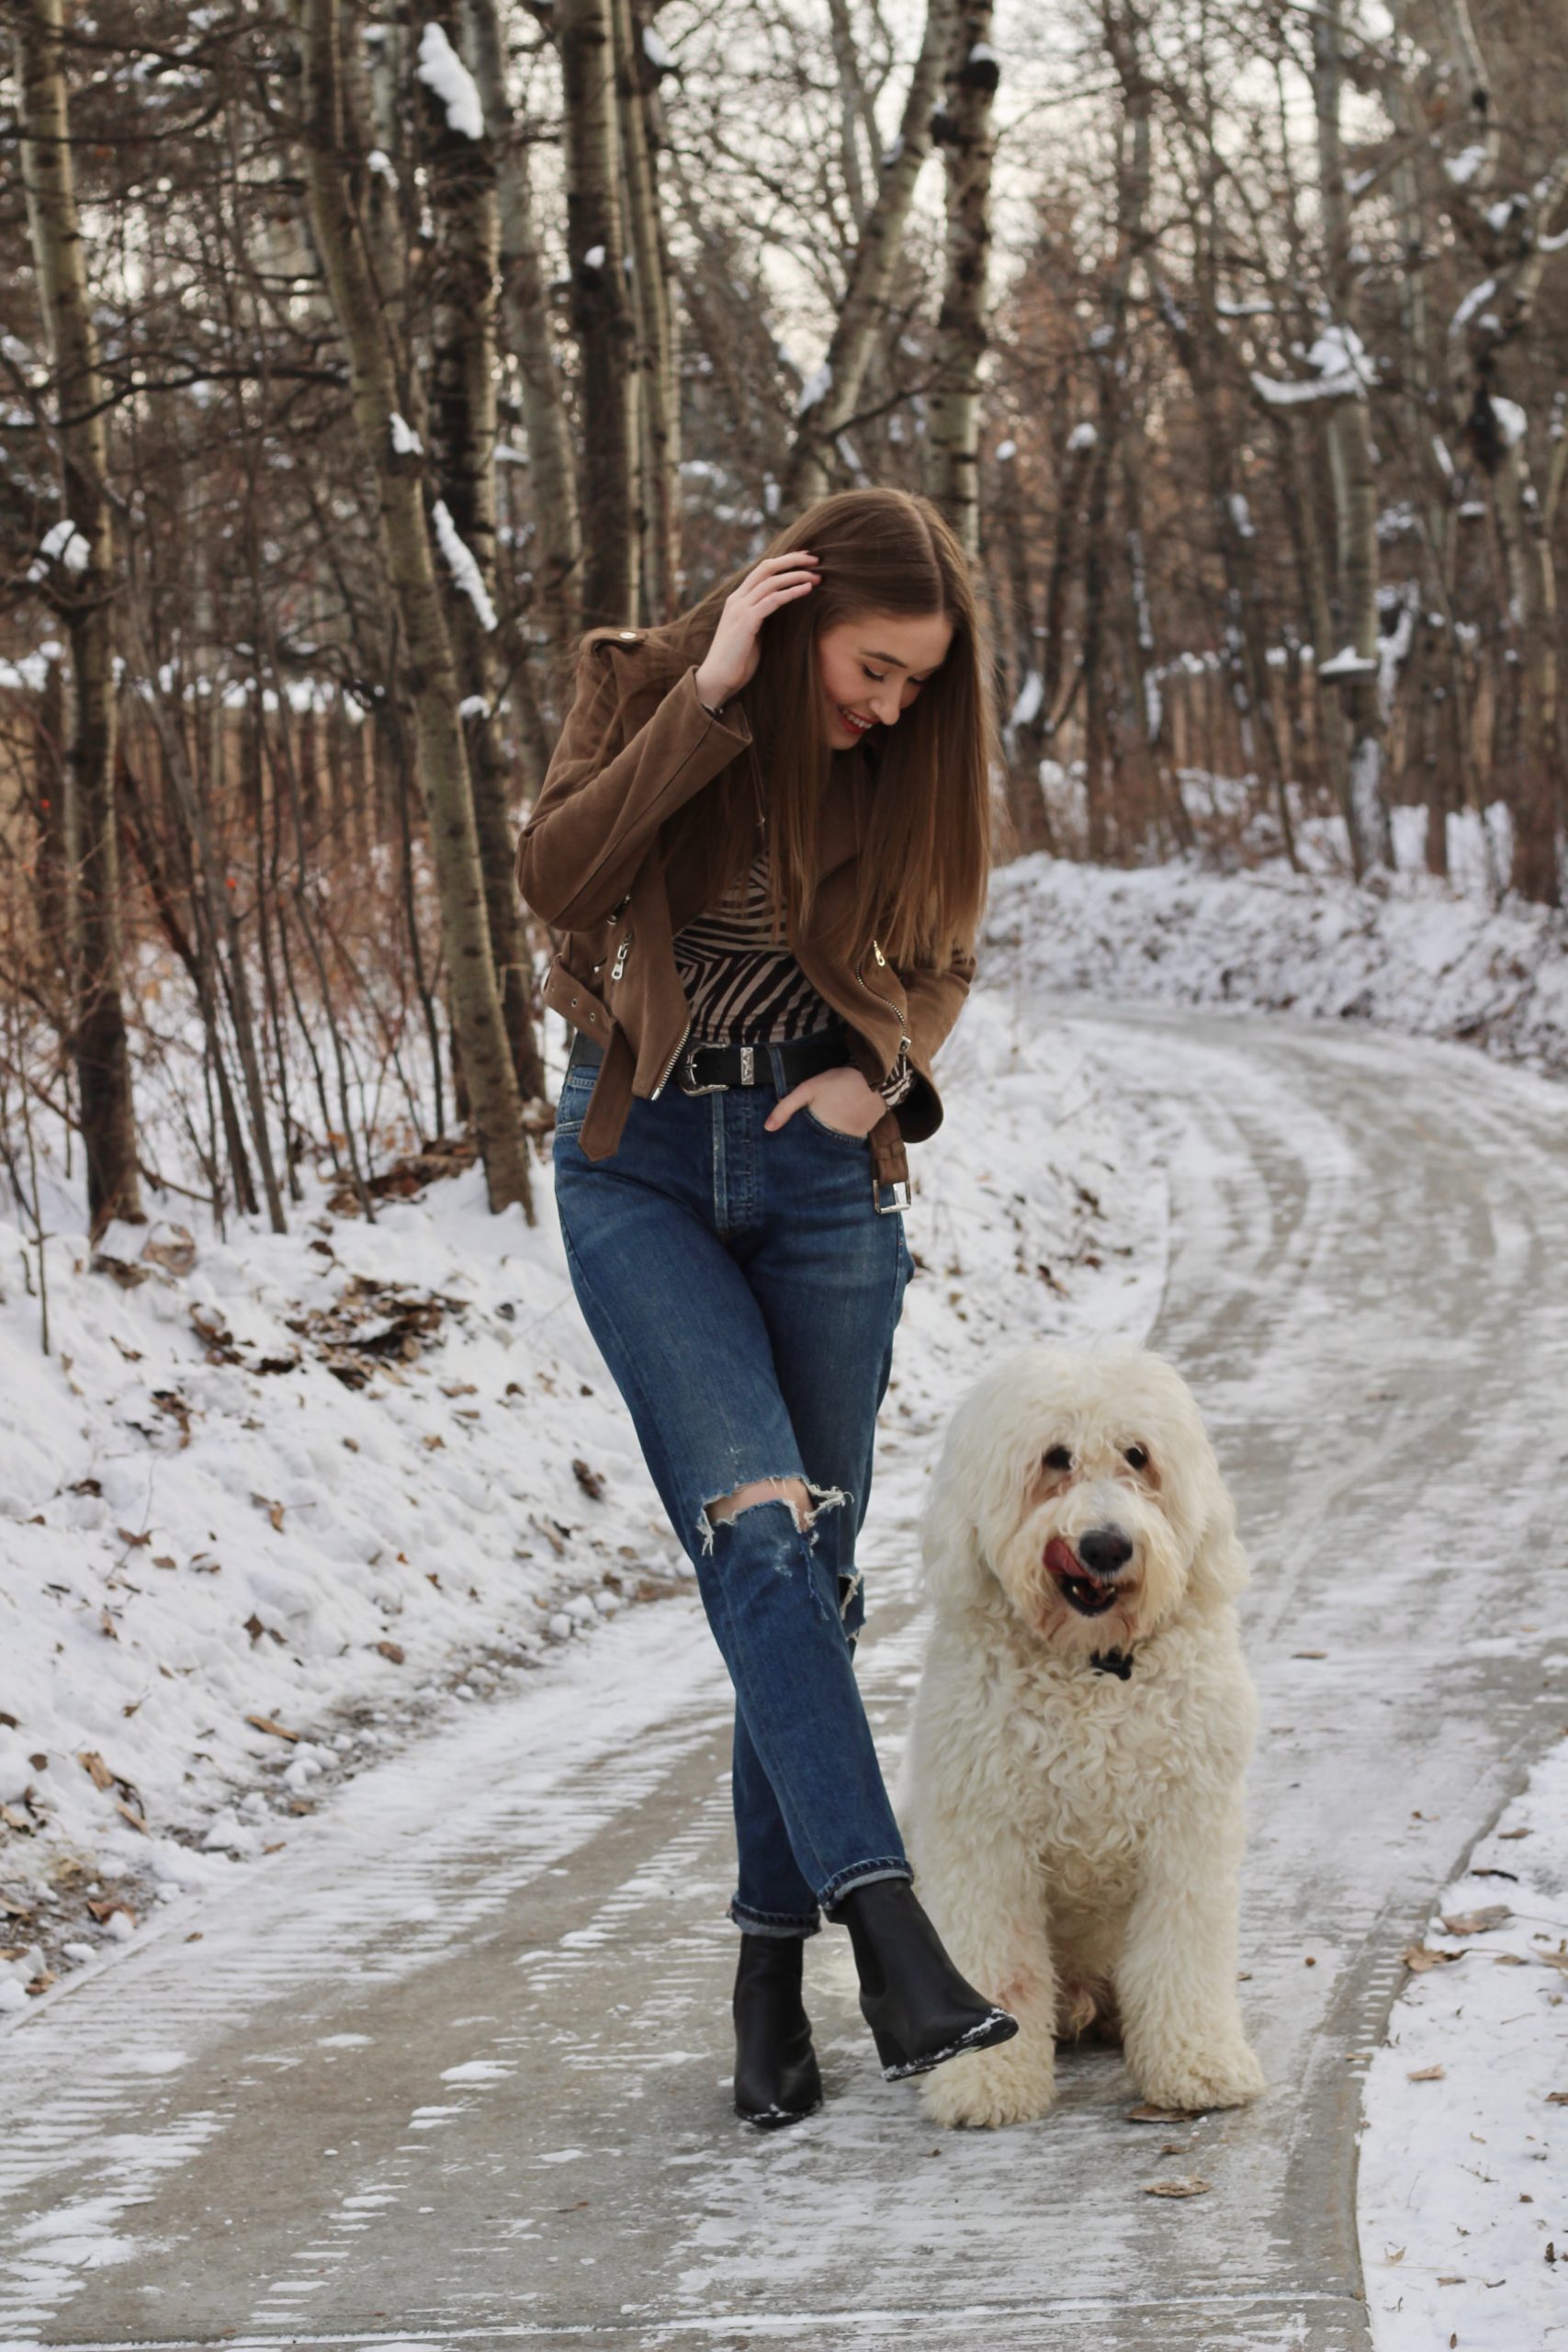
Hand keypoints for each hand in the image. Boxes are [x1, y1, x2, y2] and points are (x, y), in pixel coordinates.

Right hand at [694, 551, 819, 707]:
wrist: (718, 678)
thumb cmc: (737, 660)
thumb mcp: (751, 632)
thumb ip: (761, 617)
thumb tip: (780, 609)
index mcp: (737, 599)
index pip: (762, 570)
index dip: (784, 561)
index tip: (805, 559)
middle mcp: (737, 599)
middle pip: (767, 568)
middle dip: (792, 560)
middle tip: (815, 559)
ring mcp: (740, 609)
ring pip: (772, 582)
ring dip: (797, 576)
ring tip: (817, 576)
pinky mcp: (746, 622)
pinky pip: (773, 600)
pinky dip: (791, 592)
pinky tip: (807, 590)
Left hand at [765, 1065, 884, 1137]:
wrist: (876, 1080)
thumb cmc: (839, 1083)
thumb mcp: (808, 1089)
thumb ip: (786, 1107)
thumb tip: (767, 1128)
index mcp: (818, 1131)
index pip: (801, 1146)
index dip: (794, 1145)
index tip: (787, 1145)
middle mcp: (834, 1142)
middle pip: (817, 1148)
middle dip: (810, 1145)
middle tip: (806, 1136)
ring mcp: (849, 1141)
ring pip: (831, 1145)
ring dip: (826, 1141)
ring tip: (821, 1131)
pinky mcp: (861, 1137)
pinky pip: (846, 1141)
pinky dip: (840, 1136)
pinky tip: (838, 1126)